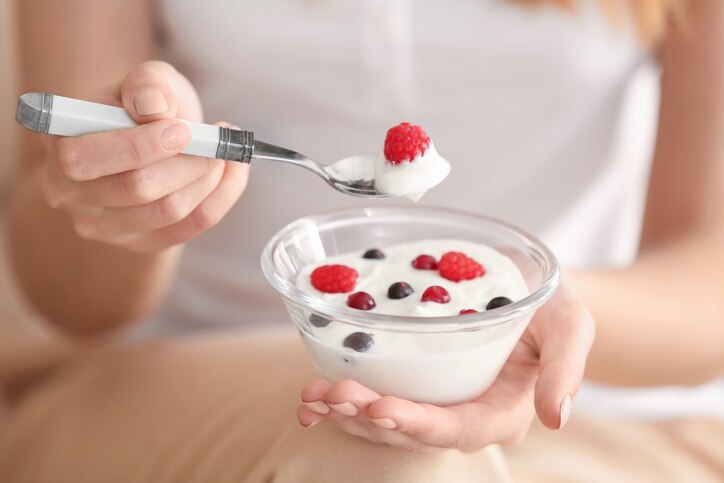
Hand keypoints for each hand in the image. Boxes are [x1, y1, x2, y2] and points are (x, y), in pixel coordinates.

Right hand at [40, 61, 248, 252]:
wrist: (153, 140)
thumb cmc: (144, 108)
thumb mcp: (145, 81)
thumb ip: (147, 84)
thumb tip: (154, 105)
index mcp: (58, 146)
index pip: (85, 159)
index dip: (140, 146)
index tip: (184, 129)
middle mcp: (70, 194)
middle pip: (136, 189)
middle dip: (187, 162)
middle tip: (216, 140)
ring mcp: (104, 226)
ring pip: (168, 211)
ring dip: (208, 178)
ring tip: (223, 151)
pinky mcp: (141, 243)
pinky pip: (190, 227)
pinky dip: (221, 196)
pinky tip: (232, 171)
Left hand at [297, 280, 594, 451]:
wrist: (531, 289)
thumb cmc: (552, 307)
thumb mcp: (569, 325)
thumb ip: (565, 368)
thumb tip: (556, 418)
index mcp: (502, 410)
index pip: (457, 428)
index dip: (417, 423)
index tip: (380, 407)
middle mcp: (464, 412)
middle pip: (412, 429)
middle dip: (368, 417)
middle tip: (331, 396)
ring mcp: (437, 399)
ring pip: (387, 419)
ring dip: (347, 412)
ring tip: (311, 397)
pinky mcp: (416, 382)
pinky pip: (378, 397)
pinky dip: (345, 399)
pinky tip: (313, 394)